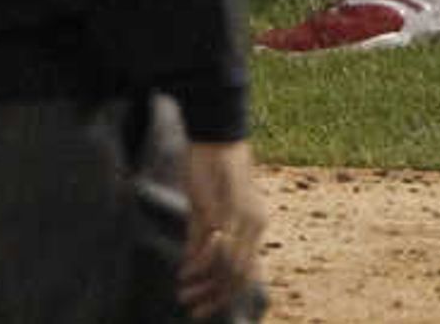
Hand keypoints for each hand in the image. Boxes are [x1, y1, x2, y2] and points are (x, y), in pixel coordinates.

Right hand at [177, 140, 267, 321]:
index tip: (203, 305)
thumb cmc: (209, 165)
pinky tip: (185, 274)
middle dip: (216, 297)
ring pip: (230, 268)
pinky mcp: (226, 212)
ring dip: (206, 286)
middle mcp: (254, 227)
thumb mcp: (204, 205)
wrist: (216, 133)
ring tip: (185, 295)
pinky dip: (201, 266)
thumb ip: (201, 233)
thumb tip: (193, 262)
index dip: (224, 292)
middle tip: (194, 311)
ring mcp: (242, 221)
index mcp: (253, 226)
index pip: (245, 272)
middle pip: (239, 276)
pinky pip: (218, 249)